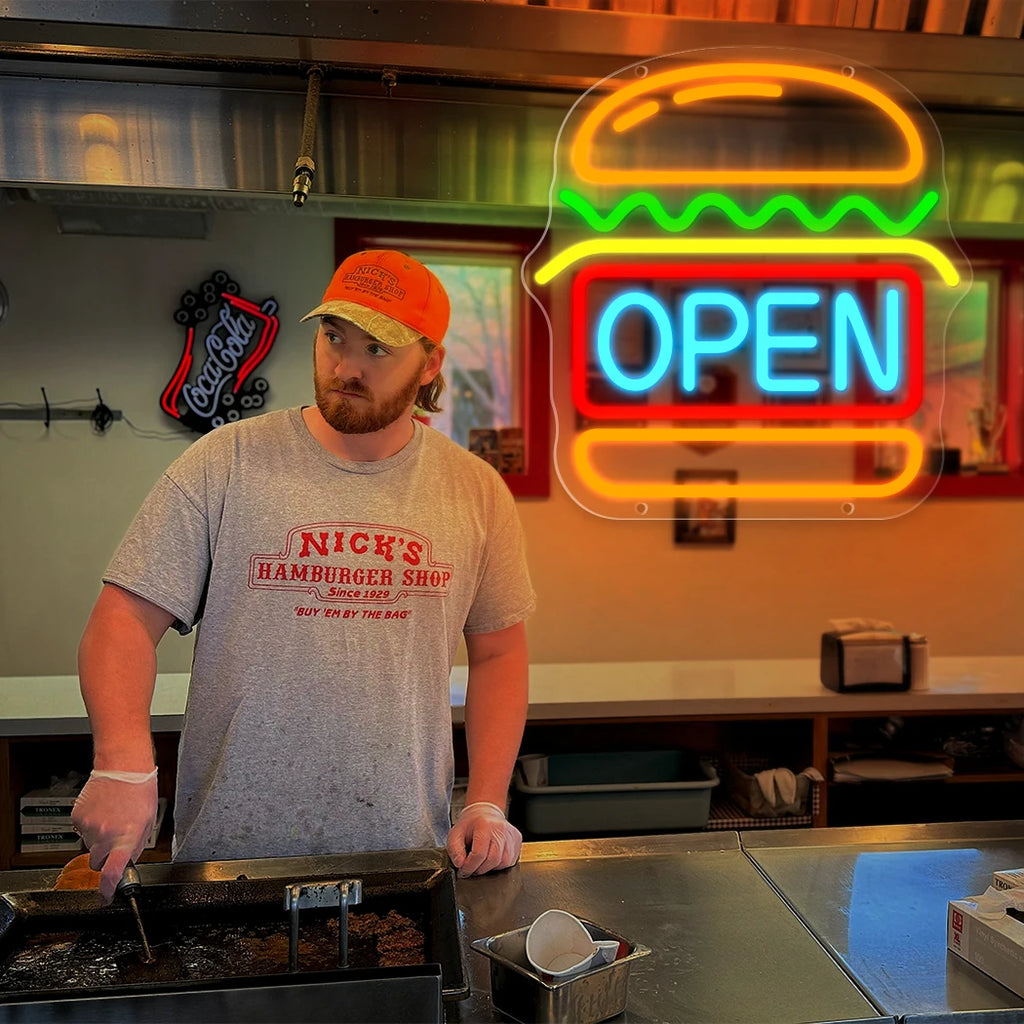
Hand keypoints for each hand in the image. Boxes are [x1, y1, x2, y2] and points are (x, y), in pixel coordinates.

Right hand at [71, 769, 157, 903]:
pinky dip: (90, 825)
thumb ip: (136, 846)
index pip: (112, 874)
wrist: (123, 767)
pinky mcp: (77, 818)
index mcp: (125, 839)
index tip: (105, 898)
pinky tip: (102, 810)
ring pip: (89, 845)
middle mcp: (105, 836)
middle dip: (105, 856)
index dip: (106, 890)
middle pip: (97, 862)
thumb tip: (126, 862)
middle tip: (116, 837)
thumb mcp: (147, 822)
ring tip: (112, 815)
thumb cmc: (140, 791)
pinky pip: (82, 830)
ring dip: (99, 837)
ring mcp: (88, 827)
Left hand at [446, 801, 521, 877]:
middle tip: (471, 869)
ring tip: (481, 862)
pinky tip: (491, 857)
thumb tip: (460, 864)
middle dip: (480, 869)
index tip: (463, 870)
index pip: (479, 853)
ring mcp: (511, 835)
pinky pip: (510, 861)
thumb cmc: (470, 824)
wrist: (485, 812)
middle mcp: (501, 829)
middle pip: (493, 860)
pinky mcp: (517, 841)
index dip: (469, 866)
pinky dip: (499, 864)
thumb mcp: (455, 834)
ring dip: (490, 868)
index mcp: (485, 824)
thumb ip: (454, 850)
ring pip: (503, 862)